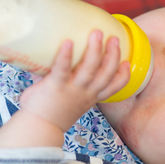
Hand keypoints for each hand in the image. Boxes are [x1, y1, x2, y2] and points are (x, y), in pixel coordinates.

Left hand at [0, 32, 129, 148]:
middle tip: (114, 38)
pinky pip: (63, 69)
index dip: (123, 75)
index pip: (114, 87)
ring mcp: (72, 90)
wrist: (38, 130)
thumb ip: (66, 84)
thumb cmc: (49, 115)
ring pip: (90, 69)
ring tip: (97, 33)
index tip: (126, 63)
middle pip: (106, 73)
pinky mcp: (56, 86)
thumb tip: (49, 61)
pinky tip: (68, 42)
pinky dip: (66, 56)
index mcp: (90, 98)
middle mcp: (85, 94)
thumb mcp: (67, 102)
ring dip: (95, 50)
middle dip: (113, 54)